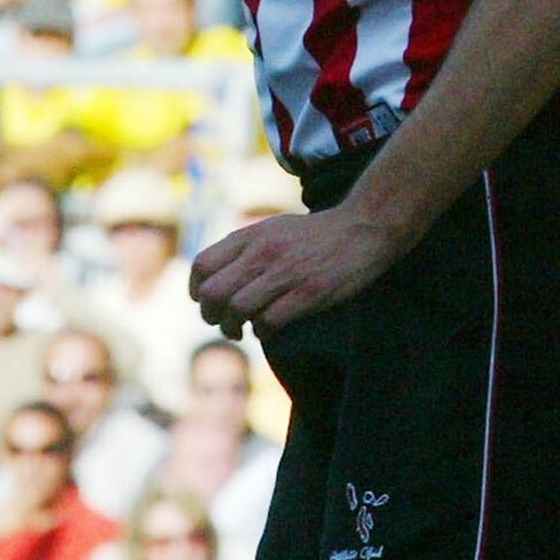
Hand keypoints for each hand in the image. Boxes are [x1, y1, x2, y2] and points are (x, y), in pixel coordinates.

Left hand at [190, 207, 393, 337]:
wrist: (363, 228)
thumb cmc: (316, 234)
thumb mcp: (274, 229)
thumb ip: (244, 248)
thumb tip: (213, 278)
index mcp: (252, 236)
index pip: (202, 266)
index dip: (197, 291)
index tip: (207, 302)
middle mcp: (263, 252)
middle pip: (213, 293)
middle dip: (211, 315)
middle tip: (223, 322)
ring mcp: (286, 273)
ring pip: (237, 310)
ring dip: (233, 328)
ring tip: (242, 330)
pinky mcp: (308, 293)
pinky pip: (269, 322)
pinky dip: (263, 332)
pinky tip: (270, 328)